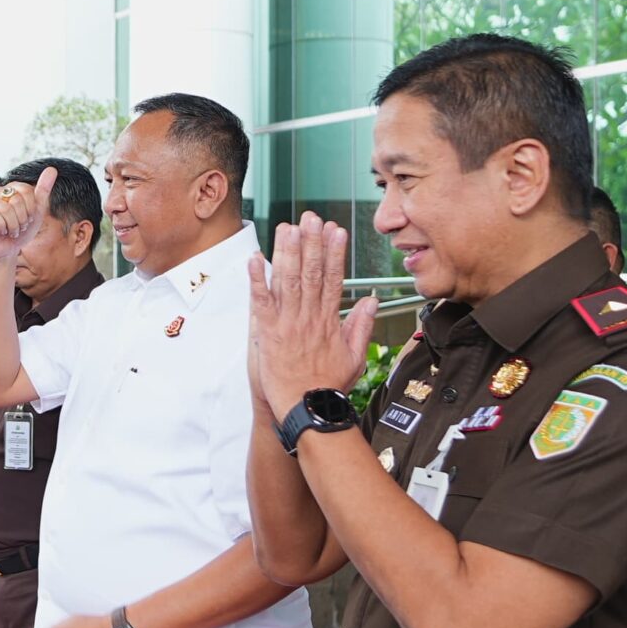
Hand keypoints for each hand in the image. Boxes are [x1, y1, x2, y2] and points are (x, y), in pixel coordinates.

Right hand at [0, 165, 53, 260]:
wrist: (7, 250)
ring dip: (14, 226)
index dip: (31, 209)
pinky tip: (1, 232)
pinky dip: (3, 228)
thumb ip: (43, 190)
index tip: (28, 219)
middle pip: (18, 200)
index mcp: (13, 189)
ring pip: (7, 209)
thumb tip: (52, 169)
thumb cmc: (21, 231)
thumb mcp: (37, 211)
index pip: (28, 191)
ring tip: (12, 231)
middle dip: (22, 219)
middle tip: (19, 227)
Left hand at [245, 212, 380, 418]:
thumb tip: (372, 301)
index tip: (336, 230)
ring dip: (287, 252)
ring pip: (288, 281)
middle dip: (311, 243)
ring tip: (288, 227)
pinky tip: (254, 259)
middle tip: (311, 217)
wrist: (309, 410)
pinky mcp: (268, 334)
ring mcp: (289, 324)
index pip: (333, 278)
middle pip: (311, 273)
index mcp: (329, 320)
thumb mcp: (355, 357)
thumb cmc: (329, 387)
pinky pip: (261, 302)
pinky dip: (257, 280)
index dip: (335, 252)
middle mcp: (310, 317)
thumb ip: (361, 326)